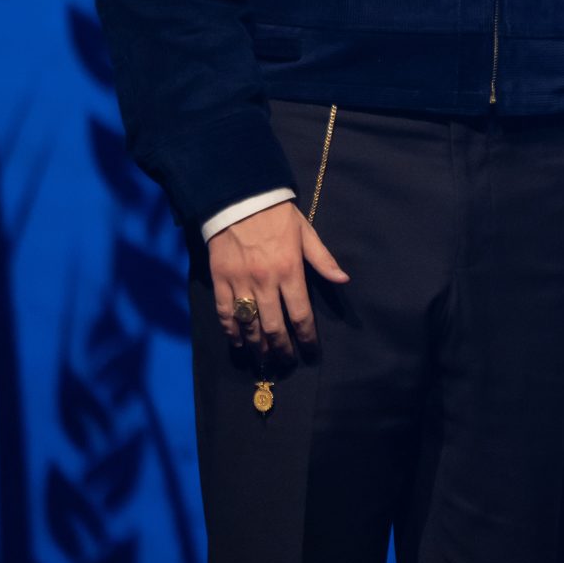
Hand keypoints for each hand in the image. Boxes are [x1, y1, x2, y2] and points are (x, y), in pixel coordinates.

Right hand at [208, 201, 346, 361]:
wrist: (239, 199)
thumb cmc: (278, 216)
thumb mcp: (306, 233)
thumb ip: (323, 260)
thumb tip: (343, 280)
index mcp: (290, 271)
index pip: (301, 314)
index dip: (307, 338)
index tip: (310, 352)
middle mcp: (266, 282)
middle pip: (275, 327)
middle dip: (283, 350)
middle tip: (287, 363)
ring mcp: (241, 283)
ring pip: (250, 325)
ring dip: (258, 347)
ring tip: (265, 360)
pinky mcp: (220, 281)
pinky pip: (226, 314)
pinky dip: (232, 332)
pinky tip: (239, 343)